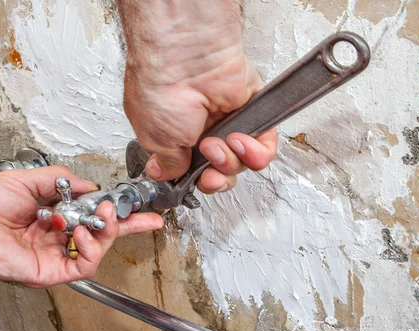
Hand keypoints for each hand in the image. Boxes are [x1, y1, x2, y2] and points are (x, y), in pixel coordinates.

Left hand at [0, 166, 163, 285]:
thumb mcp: (30, 180)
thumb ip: (64, 181)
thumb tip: (91, 186)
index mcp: (49, 219)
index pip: (90, 217)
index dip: (116, 213)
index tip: (137, 208)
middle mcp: (52, 240)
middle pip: (100, 237)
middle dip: (126, 227)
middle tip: (145, 218)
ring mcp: (51, 258)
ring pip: (95, 251)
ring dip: (107, 232)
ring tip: (105, 215)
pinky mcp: (48, 274)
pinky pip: (83, 266)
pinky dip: (90, 248)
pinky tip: (83, 231)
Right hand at [118, 0, 277, 193]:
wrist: (187, 61)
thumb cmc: (162, 91)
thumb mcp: (155, 140)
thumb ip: (167, 164)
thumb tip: (166, 174)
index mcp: (174, 136)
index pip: (191, 172)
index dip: (194, 182)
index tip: (191, 181)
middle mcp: (201, 130)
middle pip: (218, 173)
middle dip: (215, 179)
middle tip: (209, 172)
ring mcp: (227, 123)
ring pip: (240, 164)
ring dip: (229, 161)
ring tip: (216, 144)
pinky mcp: (252, 114)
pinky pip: (264, 147)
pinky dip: (255, 152)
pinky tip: (239, 140)